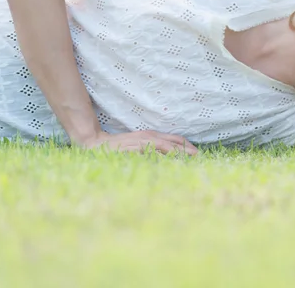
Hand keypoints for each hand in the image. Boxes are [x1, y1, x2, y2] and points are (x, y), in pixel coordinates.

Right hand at [79, 130, 197, 154]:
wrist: (95, 143)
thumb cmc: (119, 146)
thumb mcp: (138, 147)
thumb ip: (151, 151)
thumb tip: (166, 157)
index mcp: (151, 136)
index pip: (174, 139)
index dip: (186, 145)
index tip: (197, 153)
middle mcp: (148, 136)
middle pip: (172, 141)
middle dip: (187, 149)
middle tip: (199, 156)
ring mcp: (141, 140)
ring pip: (164, 145)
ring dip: (178, 151)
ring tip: (190, 157)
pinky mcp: (133, 146)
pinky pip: (150, 149)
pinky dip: (161, 153)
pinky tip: (170, 159)